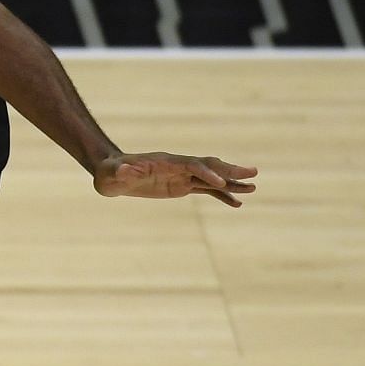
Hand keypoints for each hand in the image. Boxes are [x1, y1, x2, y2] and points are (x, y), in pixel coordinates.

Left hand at [93, 151, 257, 207]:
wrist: (112, 175)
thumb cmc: (110, 173)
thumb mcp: (112, 173)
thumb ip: (122, 172)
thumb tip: (126, 170)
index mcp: (165, 162)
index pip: (191, 165)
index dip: (205, 172)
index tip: (220, 183)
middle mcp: (178, 166)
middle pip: (208, 166)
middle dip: (229, 170)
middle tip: (253, 173)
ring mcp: (182, 176)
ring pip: (212, 179)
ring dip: (232, 183)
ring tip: (253, 188)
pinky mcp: (181, 186)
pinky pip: (206, 191)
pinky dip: (221, 196)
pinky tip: (237, 204)